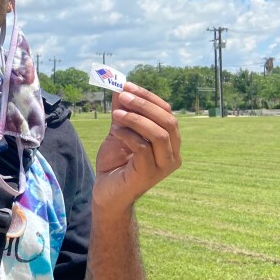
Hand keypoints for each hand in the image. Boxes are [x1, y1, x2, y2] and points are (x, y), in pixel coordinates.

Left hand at [94, 82, 181, 209]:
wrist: (106, 193)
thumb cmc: (115, 163)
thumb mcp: (119, 132)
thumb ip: (123, 112)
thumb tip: (120, 86)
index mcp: (171, 142)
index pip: (167, 112)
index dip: (148, 97)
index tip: (127, 86)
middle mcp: (173, 154)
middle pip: (168, 121)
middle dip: (144, 105)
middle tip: (122, 96)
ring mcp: (163, 166)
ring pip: (159, 134)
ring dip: (136, 119)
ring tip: (115, 114)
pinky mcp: (149, 175)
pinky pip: (143, 148)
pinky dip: (128, 135)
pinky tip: (115, 131)